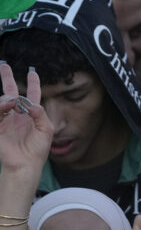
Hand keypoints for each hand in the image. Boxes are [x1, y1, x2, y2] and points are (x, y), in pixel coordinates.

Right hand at [0, 63, 52, 177]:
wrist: (25, 164)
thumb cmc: (38, 149)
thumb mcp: (46, 130)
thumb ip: (41, 114)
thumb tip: (31, 103)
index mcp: (31, 115)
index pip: (32, 95)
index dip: (33, 83)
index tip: (32, 71)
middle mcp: (17, 114)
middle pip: (12, 92)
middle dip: (7, 78)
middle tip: (4, 65)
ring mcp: (6, 119)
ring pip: (3, 100)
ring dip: (8, 97)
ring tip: (12, 100)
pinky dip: (2, 105)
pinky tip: (9, 104)